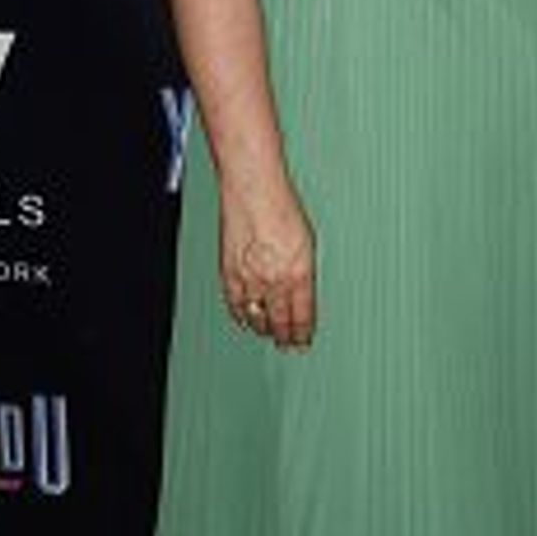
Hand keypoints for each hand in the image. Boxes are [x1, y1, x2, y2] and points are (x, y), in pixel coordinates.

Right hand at [222, 195, 315, 348]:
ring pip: (256, 317)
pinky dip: (241, 315)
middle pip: (279, 322)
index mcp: (300, 273)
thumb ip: (304, 271)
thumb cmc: (281, 206)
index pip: (302, 317)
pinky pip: (234, 305)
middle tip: (287, 345)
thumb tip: (302, 290)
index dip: (303, 334)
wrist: (253, 190)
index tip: (303, 341)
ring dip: (263, 328)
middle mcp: (275, 280)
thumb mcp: (307, 242)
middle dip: (285, 337)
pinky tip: (245, 318)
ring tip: (268, 334)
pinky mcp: (229, 273)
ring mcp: (250, 278)